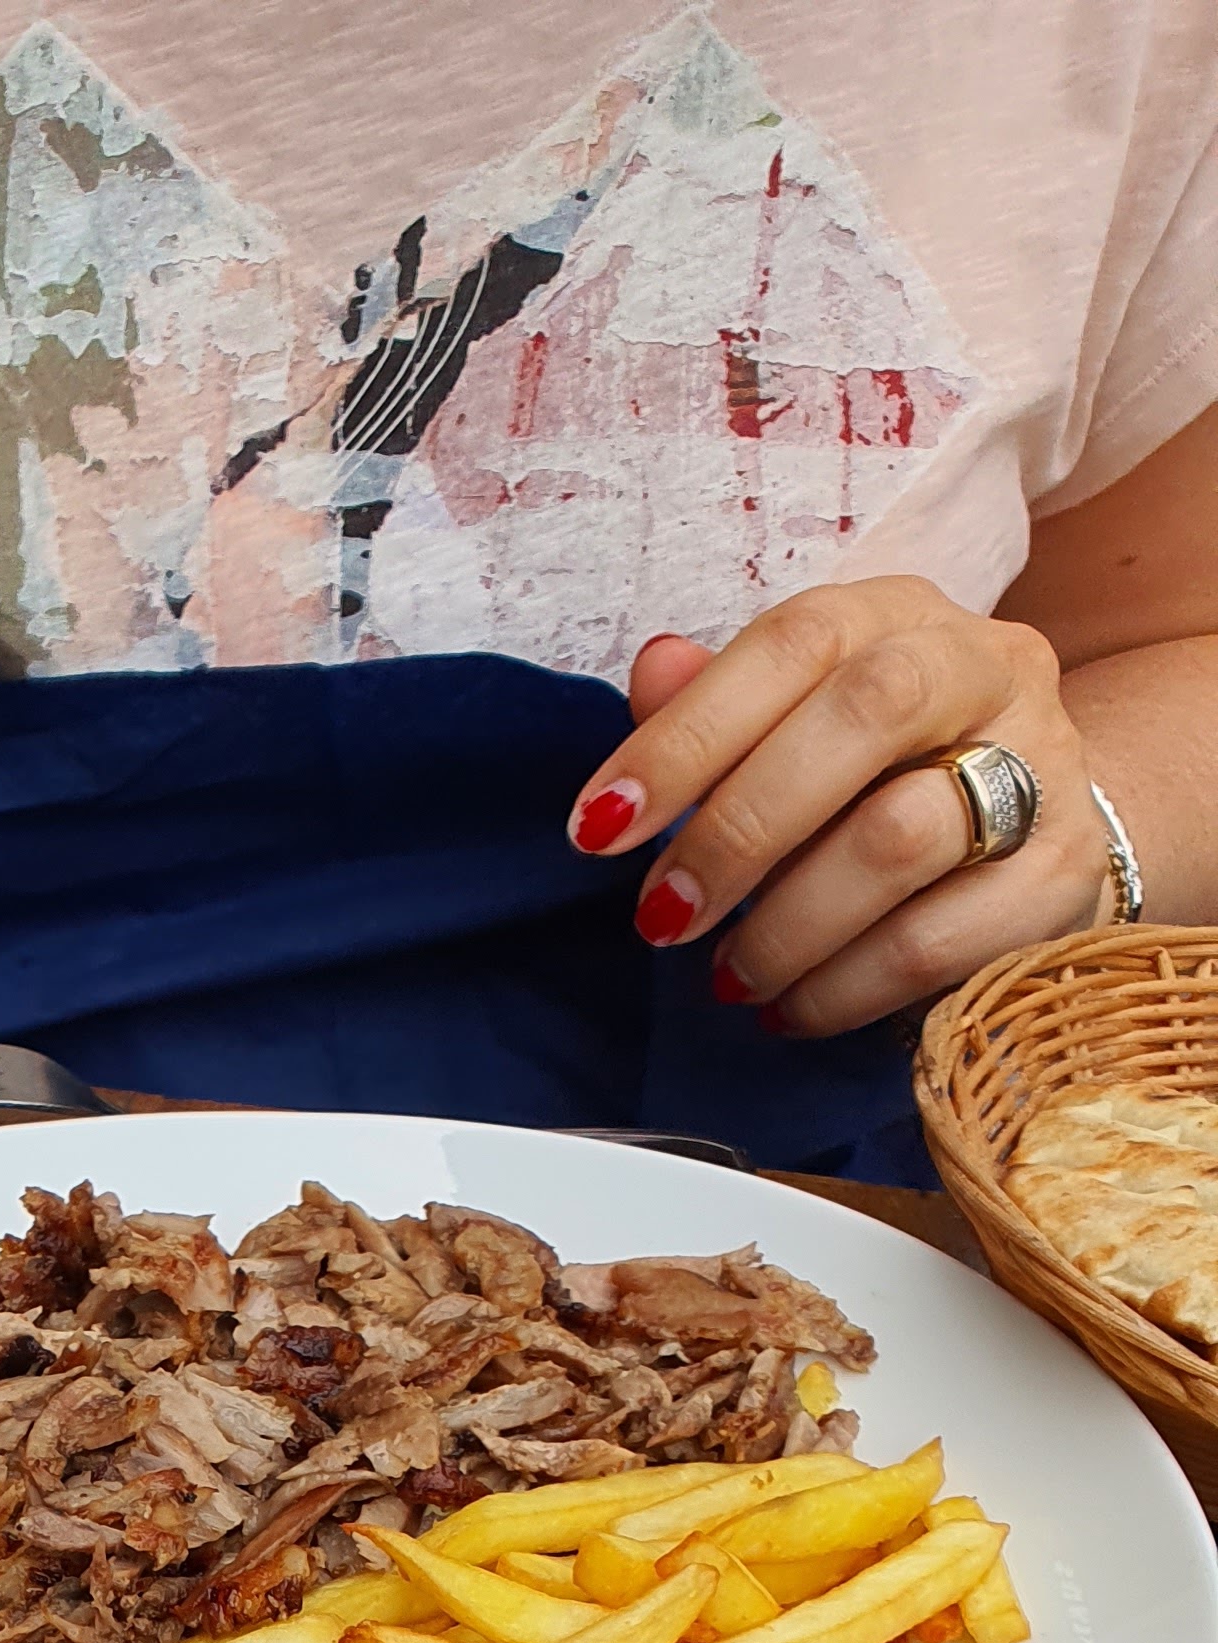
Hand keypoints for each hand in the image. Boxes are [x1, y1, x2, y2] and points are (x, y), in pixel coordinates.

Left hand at [566, 579, 1114, 1036]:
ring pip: (900, 837)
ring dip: (786, 925)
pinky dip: (842, 989)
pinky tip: (792, 1009)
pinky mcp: (1061, 877)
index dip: (687, 733)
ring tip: (731, 977)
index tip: (599, 825)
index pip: (795, 641)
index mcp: (900, 616)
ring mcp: (1042, 767)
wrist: (1041, 831)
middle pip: (865, 714)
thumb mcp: (794, 725)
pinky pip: (935, 943)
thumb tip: (654, 671)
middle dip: (739, 829)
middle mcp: (985, 668)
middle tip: (664, 916)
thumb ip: (718, 702)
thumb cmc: (881, 775)